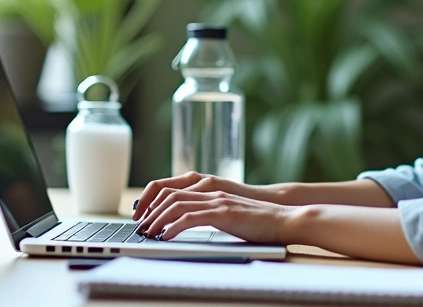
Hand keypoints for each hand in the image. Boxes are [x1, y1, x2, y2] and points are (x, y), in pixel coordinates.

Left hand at [131, 171, 271, 220]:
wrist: (282, 218)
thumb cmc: (257, 219)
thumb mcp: (226, 213)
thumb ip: (207, 212)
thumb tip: (184, 224)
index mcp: (208, 187)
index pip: (170, 186)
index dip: (151, 198)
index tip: (141, 214)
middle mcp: (209, 189)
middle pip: (167, 193)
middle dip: (149, 210)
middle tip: (139, 227)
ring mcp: (216, 200)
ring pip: (175, 204)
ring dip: (157, 220)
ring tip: (148, 233)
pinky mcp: (223, 213)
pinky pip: (190, 218)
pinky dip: (173, 227)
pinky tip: (166, 236)